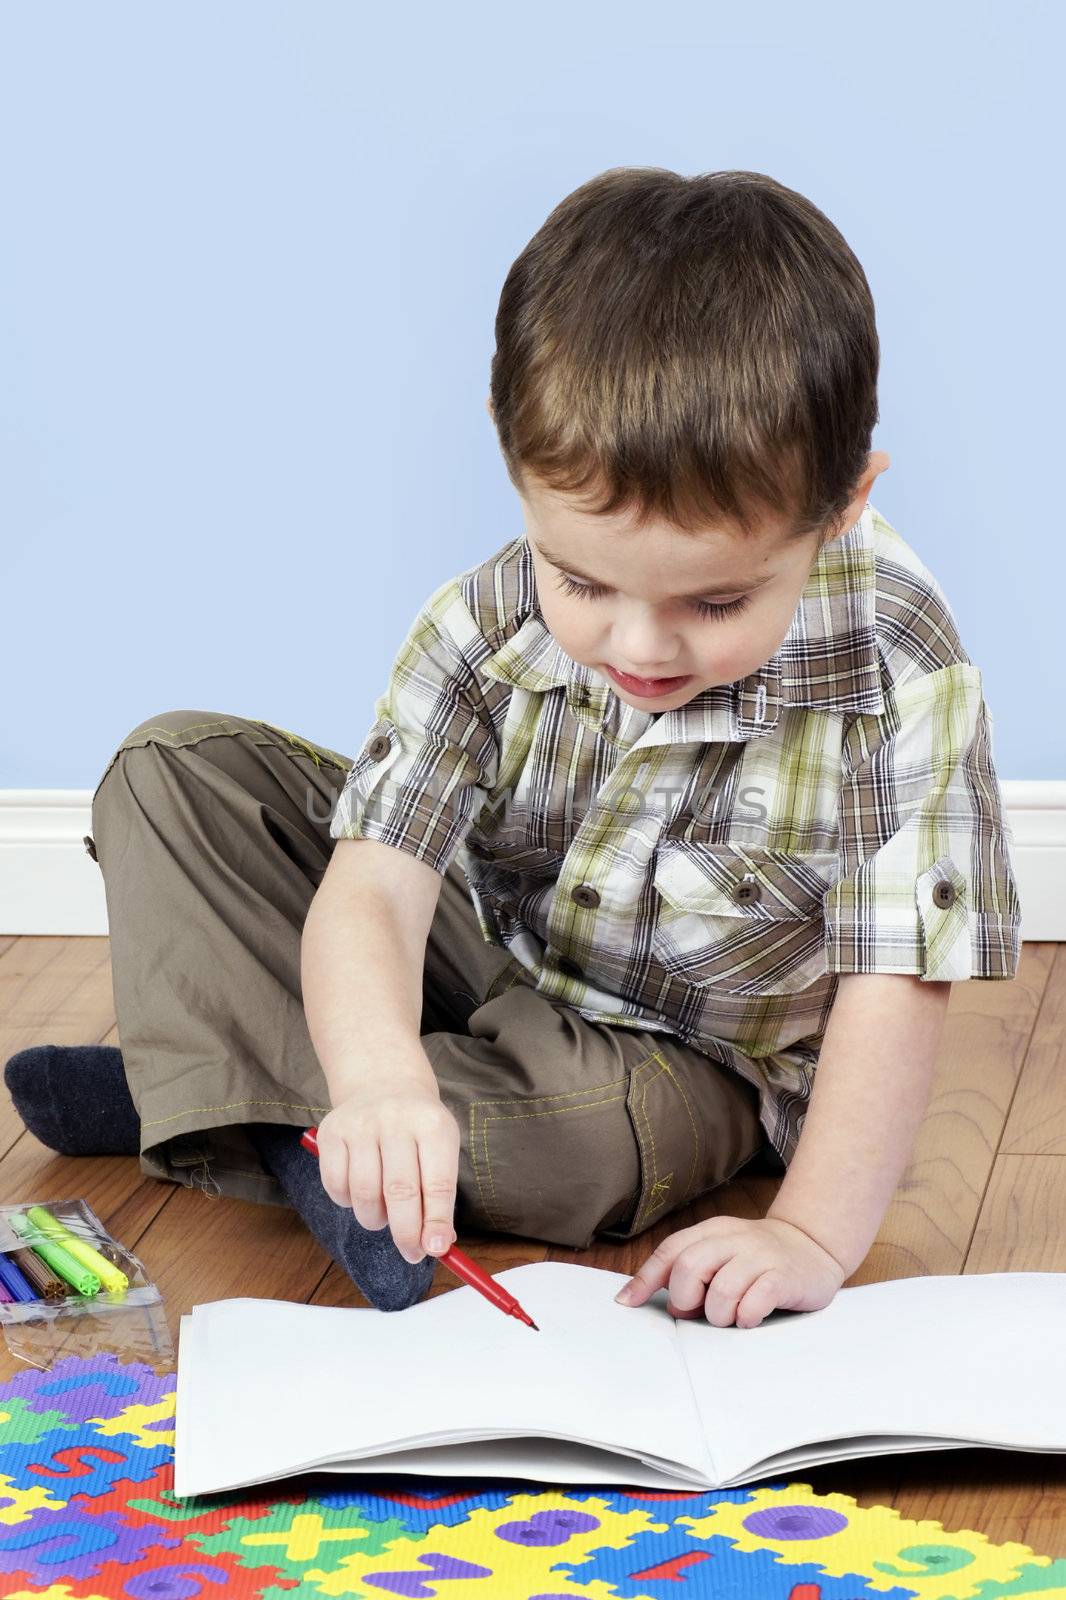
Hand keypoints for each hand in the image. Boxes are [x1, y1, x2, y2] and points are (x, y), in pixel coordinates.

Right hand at [315, 1069, 460, 1265]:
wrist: (383, 1082)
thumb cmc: (418, 1129)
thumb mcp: (441, 1148)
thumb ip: (439, 1195)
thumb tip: (436, 1245)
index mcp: (432, 1125)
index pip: (437, 1183)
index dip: (436, 1222)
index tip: (436, 1249)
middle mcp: (395, 1120)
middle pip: (400, 1192)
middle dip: (407, 1233)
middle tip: (412, 1253)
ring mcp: (360, 1125)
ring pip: (364, 1195)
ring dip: (376, 1220)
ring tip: (384, 1215)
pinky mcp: (331, 1132)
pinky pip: (336, 1187)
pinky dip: (349, 1203)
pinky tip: (360, 1193)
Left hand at [614, 1215, 847, 1327]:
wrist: (813, 1246)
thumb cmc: (759, 1259)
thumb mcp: (723, 1255)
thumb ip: (694, 1274)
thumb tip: (668, 1307)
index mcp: (713, 1231)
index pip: (671, 1250)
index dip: (645, 1278)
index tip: (626, 1303)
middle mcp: (734, 1239)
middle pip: (689, 1268)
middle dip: (686, 1298)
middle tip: (699, 1310)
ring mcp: (760, 1256)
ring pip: (720, 1291)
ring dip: (719, 1315)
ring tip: (731, 1315)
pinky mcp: (784, 1277)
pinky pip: (753, 1302)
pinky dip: (746, 1317)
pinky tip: (751, 1317)